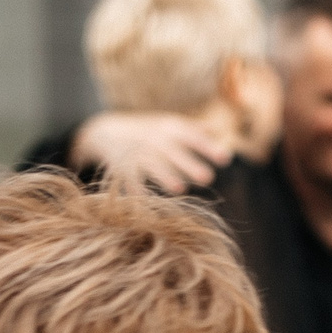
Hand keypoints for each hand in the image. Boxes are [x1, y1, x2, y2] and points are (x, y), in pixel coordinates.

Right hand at [68, 112, 230, 193]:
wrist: (105, 130)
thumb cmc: (147, 131)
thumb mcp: (169, 124)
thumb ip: (195, 130)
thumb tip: (221, 132)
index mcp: (171, 129)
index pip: (193, 138)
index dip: (208, 148)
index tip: (226, 158)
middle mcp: (155, 140)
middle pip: (174, 153)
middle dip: (189, 164)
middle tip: (208, 178)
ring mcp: (137, 154)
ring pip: (153, 166)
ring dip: (165, 177)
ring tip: (180, 189)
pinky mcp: (122, 169)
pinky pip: (131, 183)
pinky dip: (138, 195)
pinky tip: (149, 209)